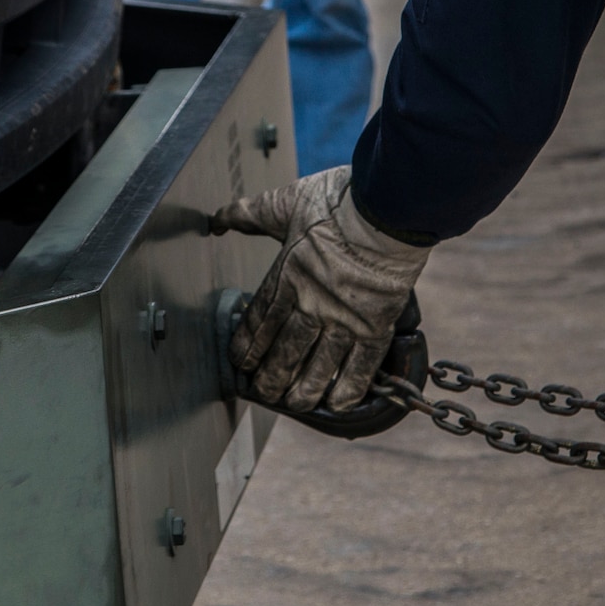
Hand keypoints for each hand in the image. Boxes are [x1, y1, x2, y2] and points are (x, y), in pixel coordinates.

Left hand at [212, 165, 429, 411]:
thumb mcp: (286, 202)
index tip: (241, 362)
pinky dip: (348, 387)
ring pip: (317, 365)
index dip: (248, 345)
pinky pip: (359, 366)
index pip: (261, 321)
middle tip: (263, 393)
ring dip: (304, 389)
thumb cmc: (338, 201)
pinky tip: (337, 403)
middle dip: (271, 376)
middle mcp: (310, 303)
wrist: (387, 209)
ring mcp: (343, 318)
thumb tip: (217, 218)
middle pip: (285, 350)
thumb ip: (250, 214)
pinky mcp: (375, 326)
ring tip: (295, 403)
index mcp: (287, 276)